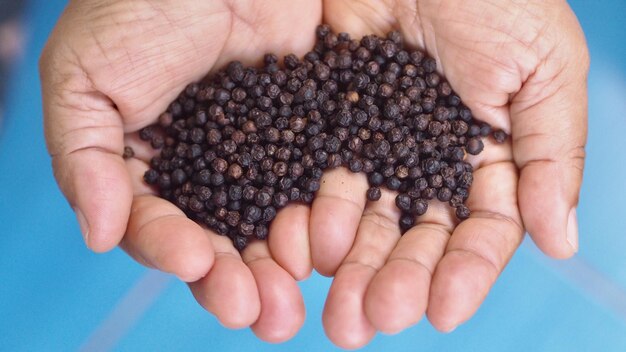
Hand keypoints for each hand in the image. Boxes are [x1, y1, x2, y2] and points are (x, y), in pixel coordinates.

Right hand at [40, 0, 321, 341]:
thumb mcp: (85, 77)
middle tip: (259, 315)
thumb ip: (83, 158)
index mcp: (156, 169)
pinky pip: (319, 182)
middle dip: (237, 282)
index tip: (196, 260)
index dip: (173, 249)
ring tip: (295, 299)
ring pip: (274, 225)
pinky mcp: (312, 133)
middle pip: (223, 242)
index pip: (160, 225)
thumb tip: (100, 236)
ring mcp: (265, 155)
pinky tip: (334, 244)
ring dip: (284, 266)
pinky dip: (326, 215)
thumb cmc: (139, 6)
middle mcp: (212, 172)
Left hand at [311, 0, 587, 347]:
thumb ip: (553, 154)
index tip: (440, 313)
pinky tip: (298, 245)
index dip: (464, 274)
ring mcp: (374, 144)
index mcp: (487, 156)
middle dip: (395, 281)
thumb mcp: (544, 67)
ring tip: (333, 301)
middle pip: (413, 237)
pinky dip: (308, 212)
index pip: (481, 232)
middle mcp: (428, 161)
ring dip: (350, 263)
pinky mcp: (327, 123)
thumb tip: (562, 242)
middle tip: (369, 322)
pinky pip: (315, 176)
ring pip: (363, 219)